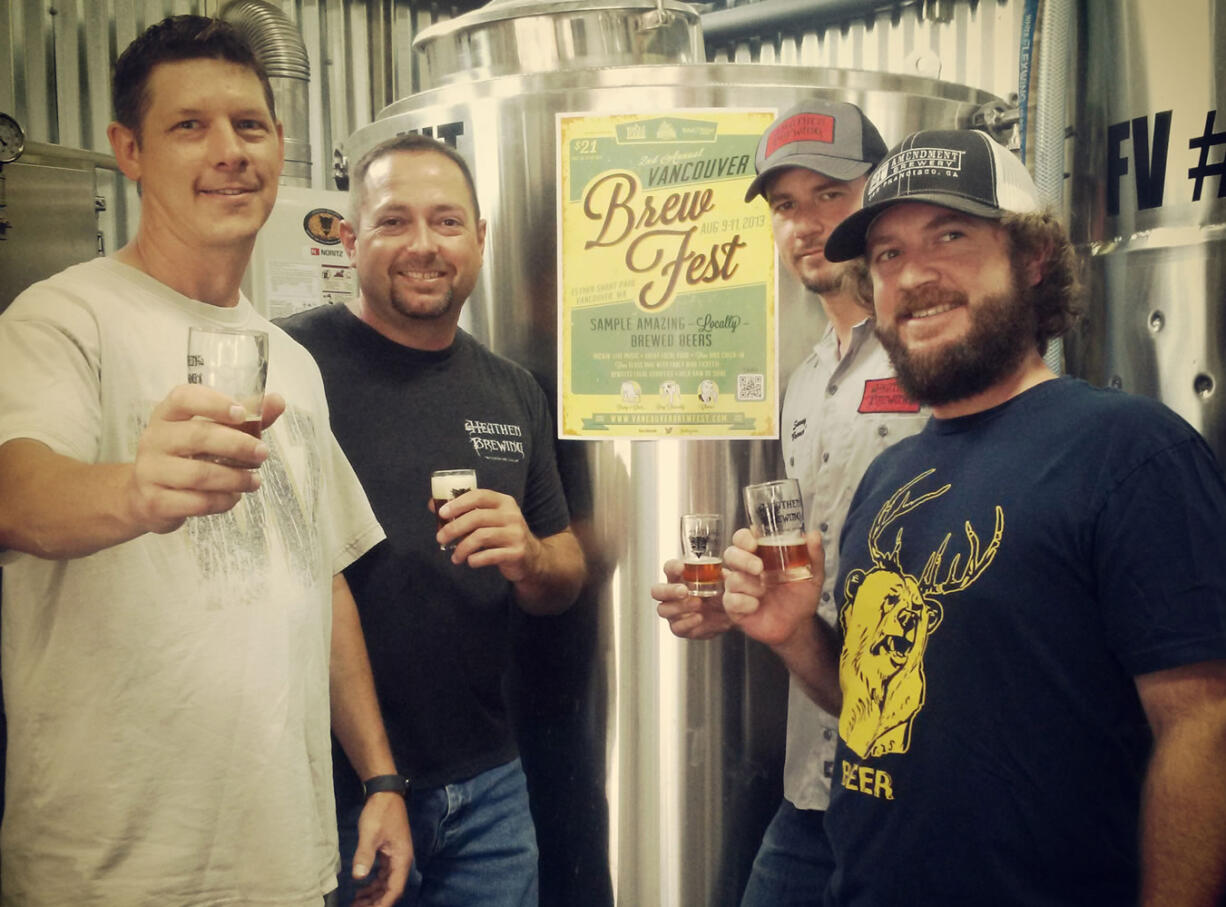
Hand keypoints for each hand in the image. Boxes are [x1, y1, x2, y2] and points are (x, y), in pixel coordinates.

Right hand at [125, 386, 285, 534]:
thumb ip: (246, 419)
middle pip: (198, 436)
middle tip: (263, 453)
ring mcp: (150, 471)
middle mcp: (154, 438)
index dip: (215, 403)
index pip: (184, 398)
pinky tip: (234, 497)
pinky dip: (223, 501)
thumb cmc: (187, 455)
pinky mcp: (155, 501)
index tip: (243, 414)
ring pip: (200, 474)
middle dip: (238, 445)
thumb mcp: (213, 432)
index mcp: (167, 414)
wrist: (147, 497)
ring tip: (254, 481)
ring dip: (235, 478)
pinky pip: (196, 502)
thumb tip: (277, 401)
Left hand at [351, 792, 412, 906]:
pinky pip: (382, 874)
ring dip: (373, 894)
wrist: (385, 793)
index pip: (395, 889)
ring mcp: (395, 856)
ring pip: (386, 883)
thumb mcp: (371, 834)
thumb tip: (358, 877)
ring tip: (356, 903)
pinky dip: (372, 884)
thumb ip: (365, 855)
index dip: (383, 903)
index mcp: (401, 858)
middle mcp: (401, 860)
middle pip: (390, 888)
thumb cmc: (380, 813)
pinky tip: (361, 889)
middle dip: (376, 901)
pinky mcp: (388, 852)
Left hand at [434, 489, 542, 582]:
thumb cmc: (503, 536)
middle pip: (477, 517)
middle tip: (440, 538)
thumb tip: (433, 505)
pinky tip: (470, 562)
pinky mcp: (517, 553)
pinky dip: (475, 560)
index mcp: (504, 502)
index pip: (479, 495)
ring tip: (455, 557)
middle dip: (454, 528)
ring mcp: (516, 534)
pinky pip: (490, 555)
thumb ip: (465, 512)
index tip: (442, 513)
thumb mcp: (489, 519)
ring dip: (462, 548)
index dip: (458, 503)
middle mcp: (512, 515)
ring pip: (481, 537)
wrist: (532, 558)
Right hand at [651, 558, 731, 639]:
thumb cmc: (723, 594)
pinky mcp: (680, 628)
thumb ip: (719, 574)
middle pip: (657, 591)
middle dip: (668, 590)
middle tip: (684, 590)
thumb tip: (719, 571)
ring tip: (698, 603)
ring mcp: (674, 613)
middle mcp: (672, 595)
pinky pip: (677, 627)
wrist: (733, 615)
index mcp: (681, 578)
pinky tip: (699, 617)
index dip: (672, 567)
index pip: (669, 569)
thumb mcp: (724, 581)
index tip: (681, 567)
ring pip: (663, 610)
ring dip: (680, 607)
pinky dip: (688, 622)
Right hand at [721, 528, 823, 646]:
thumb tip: (814, 535)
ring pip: (732, 579)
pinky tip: (756, 606)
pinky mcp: (735, 607)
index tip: (754, 542)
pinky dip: (744, 602)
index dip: (744, 538)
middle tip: (759, 567)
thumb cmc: (800, 597)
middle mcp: (746, 569)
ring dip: (749, 585)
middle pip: (730, 554)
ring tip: (764, 592)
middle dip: (743, 559)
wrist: (798, 626)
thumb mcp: (812, 575)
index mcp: (761, 556)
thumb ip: (814, 555)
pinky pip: (730, 600)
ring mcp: (739, 588)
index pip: (743, 539)